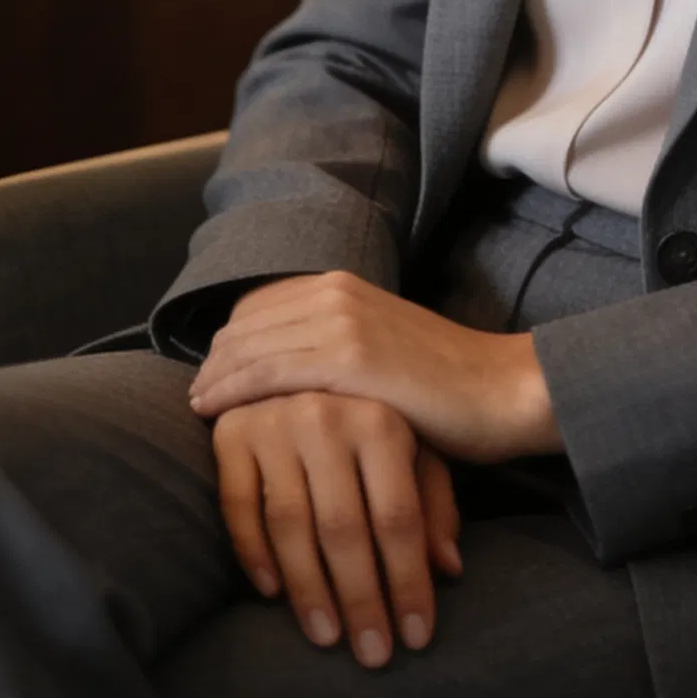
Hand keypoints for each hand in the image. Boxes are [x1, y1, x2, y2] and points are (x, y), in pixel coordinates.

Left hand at [188, 270, 561, 462]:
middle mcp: (337, 292)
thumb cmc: (446, 386)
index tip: (210, 377)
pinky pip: (268, 371)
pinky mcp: (349, 359)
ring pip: (248, 345)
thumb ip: (338, 348)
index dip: (228, 342)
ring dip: (213, 377)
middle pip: (245, 323)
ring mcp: (342, 321)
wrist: (501, 391)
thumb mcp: (382, 350)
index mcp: (344, 285)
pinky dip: (231, 389)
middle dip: (213, 359)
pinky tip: (210, 412)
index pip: (259, 307)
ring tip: (196, 407)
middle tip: (194, 398)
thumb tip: (292, 372)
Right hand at [212, 391, 460, 667]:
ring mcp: (274, 420)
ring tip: (328, 639)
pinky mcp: (231, 431)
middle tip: (373, 656)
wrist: (301, 348)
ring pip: (291, 524)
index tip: (416, 638)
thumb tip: (449, 569)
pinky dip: (253, 553)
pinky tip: (273, 594)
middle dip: (362, 600)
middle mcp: (326, 415)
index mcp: (380, 418)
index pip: (399, 516)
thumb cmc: (371, 415)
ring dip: (309, 590)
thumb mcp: (414, 447)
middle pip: (345, 527)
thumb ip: (434, 503)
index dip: (408, 581)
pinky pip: (238, 506)